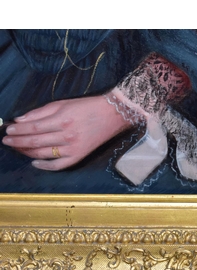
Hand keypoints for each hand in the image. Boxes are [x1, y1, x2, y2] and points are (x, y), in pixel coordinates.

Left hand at [2, 96, 133, 169]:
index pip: (33, 127)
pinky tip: (35, 162)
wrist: (112, 115)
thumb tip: (20, 120)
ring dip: (26, 152)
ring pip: (44, 153)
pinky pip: (59, 165)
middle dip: (18, 141)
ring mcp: (73, 148)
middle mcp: (67, 136)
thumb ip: (41, 112)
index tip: (8, 130)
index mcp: (62, 120)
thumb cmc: (87, 106)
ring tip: (16, 148)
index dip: (18, 130)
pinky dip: (45, 166)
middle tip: (6, 141)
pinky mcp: (79, 156)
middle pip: (35, 141)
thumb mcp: (63, 103)